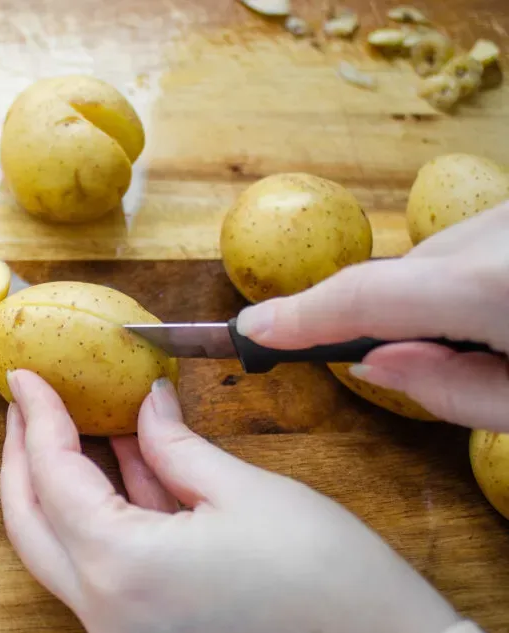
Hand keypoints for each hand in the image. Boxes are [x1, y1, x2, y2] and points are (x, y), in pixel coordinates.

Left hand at [0, 370, 465, 632]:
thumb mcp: (247, 494)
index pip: (55, 477)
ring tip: (66, 425)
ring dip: (59, 485)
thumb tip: (143, 402)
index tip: (28, 375)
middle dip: (22, 457)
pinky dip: (102, 516)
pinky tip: (119, 466)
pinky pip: (104, 567)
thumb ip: (176, 445)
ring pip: (62, 548)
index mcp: (123, 570)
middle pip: (32, 523)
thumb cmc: (330, 585)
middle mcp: (107, 612)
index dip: (40, 417)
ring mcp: (123, 629)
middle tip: (29, 403)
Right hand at [236, 202, 508, 430]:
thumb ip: (455, 391)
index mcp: (492, 286)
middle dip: (385, 320)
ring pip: (433, 257)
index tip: (253, 331)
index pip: (364, 297)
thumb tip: (373, 364)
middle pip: (398, 274)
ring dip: (433, 298)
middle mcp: (495, 232)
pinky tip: (502, 309)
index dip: (301, 315)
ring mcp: (508, 211)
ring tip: (493, 341)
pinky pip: (469, 244)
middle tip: (412, 367)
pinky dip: (466, 279)